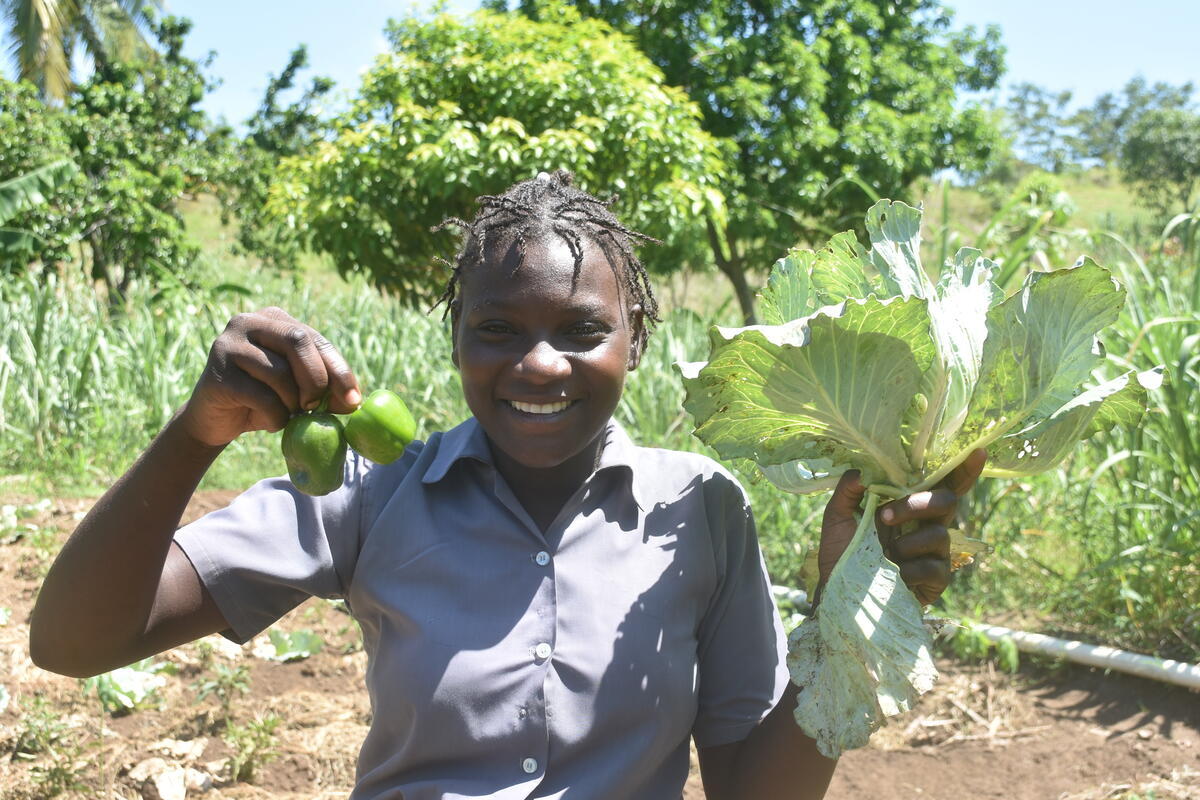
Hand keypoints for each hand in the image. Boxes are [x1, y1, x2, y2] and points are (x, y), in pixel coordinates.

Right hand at [178, 307, 361, 447]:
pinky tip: (271, 421)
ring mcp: (228, 344)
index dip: (338, 368)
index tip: (353, 399)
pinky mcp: (217, 372)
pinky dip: (276, 416)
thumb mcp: (298, 390)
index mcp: (274, 319)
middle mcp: (249, 322)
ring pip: (279, 371)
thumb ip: (324, 388)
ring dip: (293, 403)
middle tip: (316, 407)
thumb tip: (354, 400)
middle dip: (316, 379)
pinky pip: (261, 396)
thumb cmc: (263, 401)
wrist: (213, 420)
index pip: (314, 337)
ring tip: (288, 414)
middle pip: (297, 341)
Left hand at [817, 450, 986, 605]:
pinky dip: (911, 568)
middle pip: (947, 501)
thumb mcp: (837, 519)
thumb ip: (848, 492)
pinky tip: (895, 574)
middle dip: (918, 504)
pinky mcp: (936, 580)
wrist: (838, 595)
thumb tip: (863, 471)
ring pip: (941, 534)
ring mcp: (934, 553)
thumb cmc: (841, 554)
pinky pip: (935, 566)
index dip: (962, 469)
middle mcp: (926, 525)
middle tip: (886, 516)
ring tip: (885, 553)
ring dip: (908, 541)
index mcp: (908, 506)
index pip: (940, 484)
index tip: (978, 451)